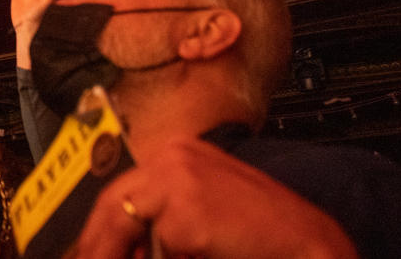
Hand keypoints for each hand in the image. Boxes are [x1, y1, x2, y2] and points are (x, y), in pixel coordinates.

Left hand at [71, 139, 356, 258]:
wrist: (312, 245)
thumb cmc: (265, 233)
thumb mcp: (205, 213)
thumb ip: (164, 218)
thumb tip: (124, 243)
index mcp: (179, 152)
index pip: (122, 187)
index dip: (101, 223)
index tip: (89, 246)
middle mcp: (174, 157)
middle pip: (112, 202)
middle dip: (99, 242)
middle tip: (88, 258)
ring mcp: (179, 181)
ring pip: (130, 227)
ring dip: (133, 252)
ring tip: (154, 256)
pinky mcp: (186, 214)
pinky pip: (163, 249)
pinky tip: (203, 256)